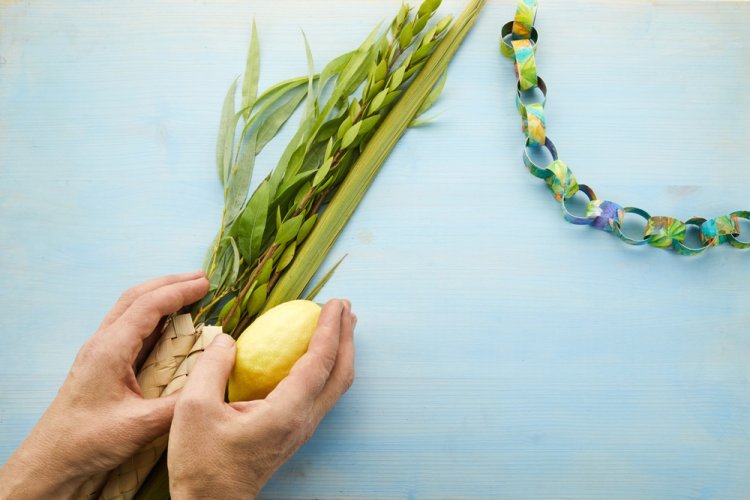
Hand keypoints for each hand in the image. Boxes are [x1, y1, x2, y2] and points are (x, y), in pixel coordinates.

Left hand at [0, 271, 208, 498]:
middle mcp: (102, 342)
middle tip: (202, 279)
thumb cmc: (89, 441)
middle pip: (136, 297)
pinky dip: (152, 314)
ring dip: (159, 294)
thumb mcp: (140, 426)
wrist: (52, 459)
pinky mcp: (100, 361)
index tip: (206, 283)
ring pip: (129, 308)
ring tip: (188, 291)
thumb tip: (212, 385)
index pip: (148, 306)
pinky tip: (168, 322)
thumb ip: (179, 405)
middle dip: (170, 283)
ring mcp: (98, 350)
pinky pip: (128, 325)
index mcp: (110, 350)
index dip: (179, 291)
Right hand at [168, 299, 355, 498]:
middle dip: (347, 337)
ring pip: (335, 385)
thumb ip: (212, 368)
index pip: (320, 361)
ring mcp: (302, 428)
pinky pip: (321, 393)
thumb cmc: (202, 463)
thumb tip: (229, 339)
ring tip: (339, 326)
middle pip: (340, 373)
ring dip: (341, 351)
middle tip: (345, 307)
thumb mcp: (193, 409)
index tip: (336, 302)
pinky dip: (326, 367)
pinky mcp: (294, 432)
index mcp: (287, 411)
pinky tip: (313, 357)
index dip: (331, 329)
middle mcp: (304, 419)